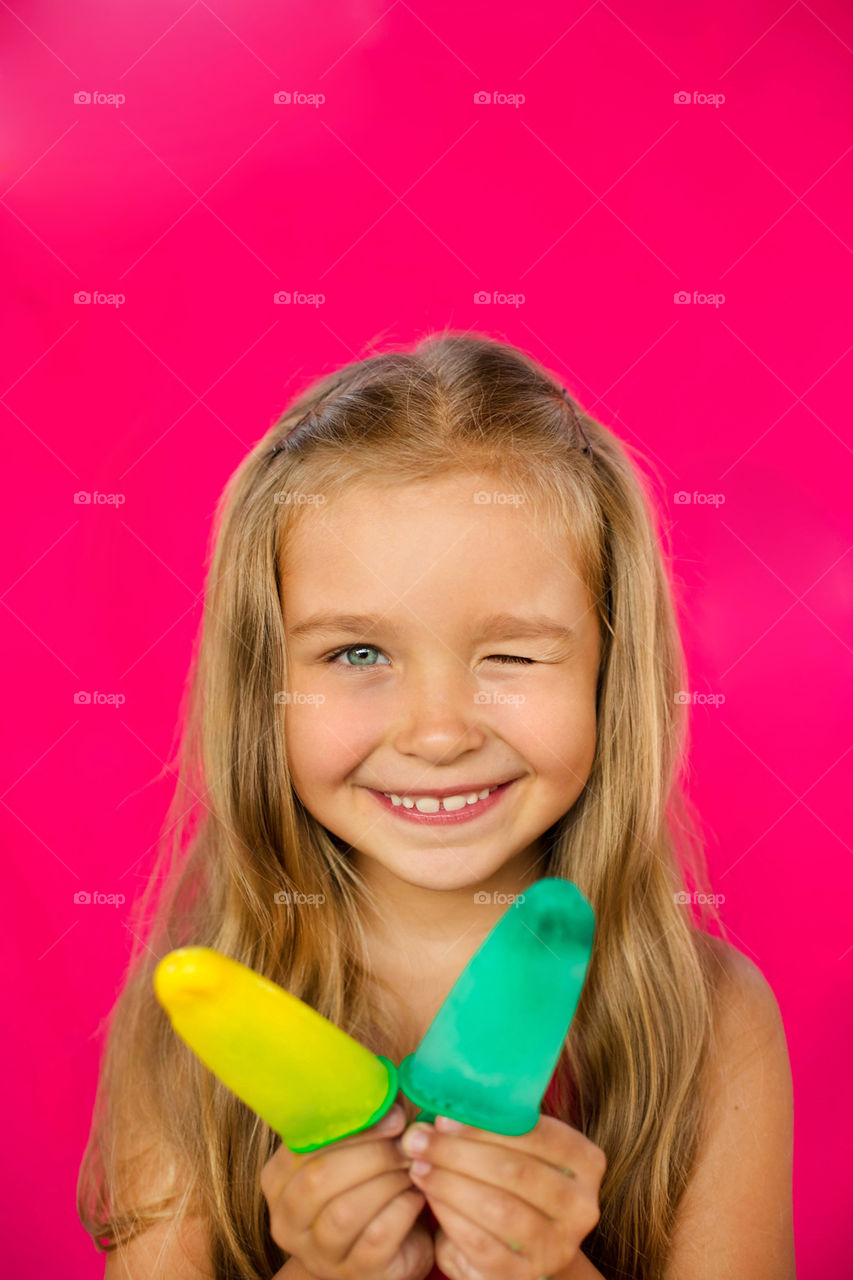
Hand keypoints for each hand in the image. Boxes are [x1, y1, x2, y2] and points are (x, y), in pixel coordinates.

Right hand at [261, 1103, 434, 1279]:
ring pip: (345, 1211)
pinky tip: (417, 1196)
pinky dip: (402, 1209)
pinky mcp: (356, 1274)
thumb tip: (388, 1094)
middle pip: (319, 1179)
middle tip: (406, 1143)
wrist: (385, 1250)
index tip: (392, 1116)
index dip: (352, 1128)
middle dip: (371, 1154)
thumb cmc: (367, 1188)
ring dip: (388, 1181)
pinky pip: (376, 1237)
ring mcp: (319, 1254)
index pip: (304, 1148)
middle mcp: (287, 1221)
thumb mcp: (353, 1154)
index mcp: (278, 1181)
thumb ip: (359, 1124)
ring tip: (412, 1167)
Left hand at [398, 1113, 605, 1279]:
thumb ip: (492, 1128)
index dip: (487, 1126)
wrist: (531, 1245)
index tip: (444, 1119)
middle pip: (515, 1171)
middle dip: (458, 1153)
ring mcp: (556, 1245)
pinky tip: (430, 1197)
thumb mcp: (519, 1149)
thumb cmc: (518, 1181)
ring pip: (497, 1208)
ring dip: (449, 1184)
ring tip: (419, 1167)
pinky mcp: (525, 1274)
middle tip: (419, 1140)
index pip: (539, 1134)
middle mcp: (581, 1206)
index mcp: (586, 1162)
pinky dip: (450, 1216)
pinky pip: (481, 1243)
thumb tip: (438, 1117)